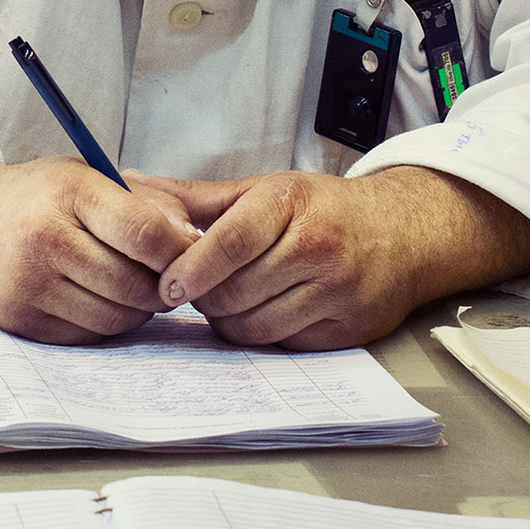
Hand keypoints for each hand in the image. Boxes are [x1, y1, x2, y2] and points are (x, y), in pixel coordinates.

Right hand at [0, 140, 200, 342]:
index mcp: (68, 190)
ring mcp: (30, 283)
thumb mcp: (83, 175)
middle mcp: (45, 237)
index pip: (148, 232)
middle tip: (163, 276)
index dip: (181, 251)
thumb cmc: (32, 196)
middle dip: (161, 287)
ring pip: (119, 318)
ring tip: (126, 282)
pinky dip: (105, 322)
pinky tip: (95, 296)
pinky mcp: (23, 319)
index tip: (190, 254)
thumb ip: (143, 203)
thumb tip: (199, 242)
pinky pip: (90, 335)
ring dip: (136, 308)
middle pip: (138, 285)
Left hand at [151, 166, 529, 349]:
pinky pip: (283, 344)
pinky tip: (261, 312)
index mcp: (289, 205)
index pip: (230, 242)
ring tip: (229, 299)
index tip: (167, 283)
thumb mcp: (262, 190)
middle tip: (197, 288)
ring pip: (255, 325)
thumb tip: (127, 184)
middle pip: (236, 291)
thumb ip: (195, 196)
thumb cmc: (320, 210)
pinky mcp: (348, 329)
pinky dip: (262, 334)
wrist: (402, 234)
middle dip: (205, 296)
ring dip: (229, 320)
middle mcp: (318, 248)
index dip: (192, 267)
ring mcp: (337, 292)